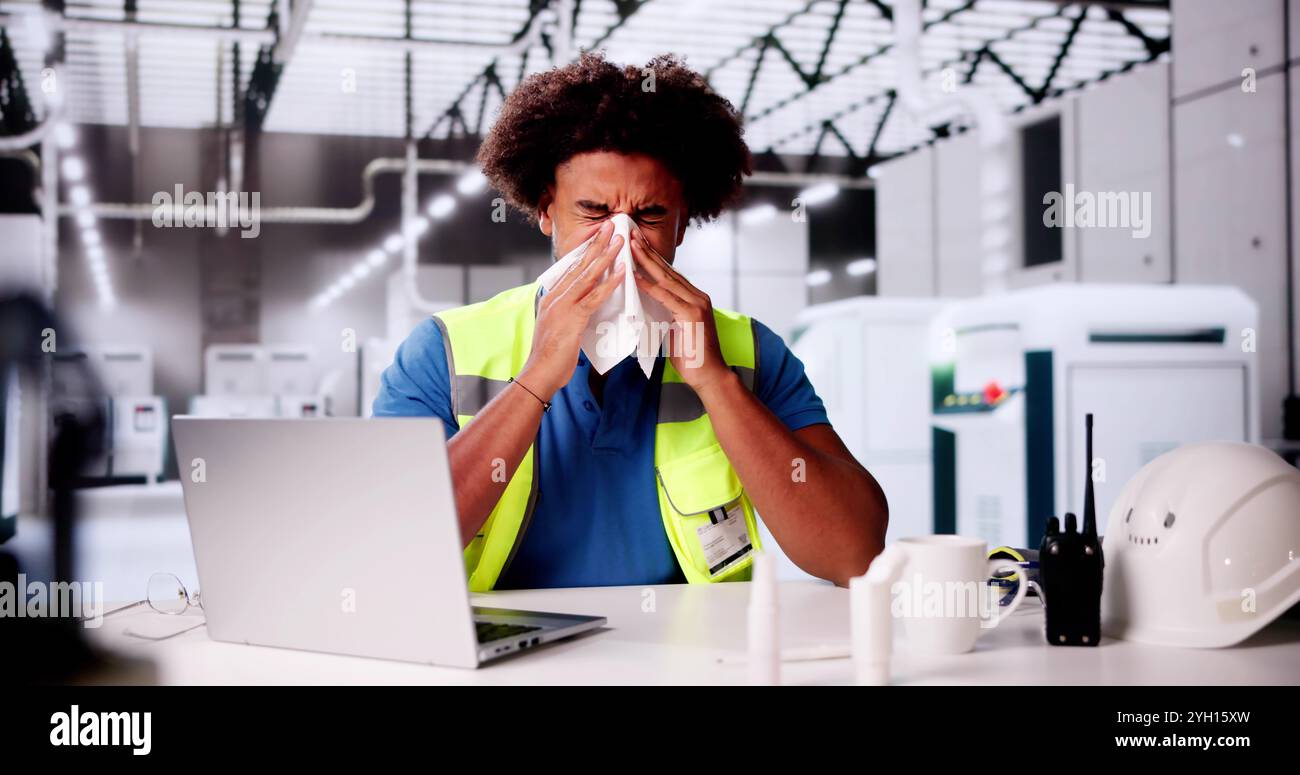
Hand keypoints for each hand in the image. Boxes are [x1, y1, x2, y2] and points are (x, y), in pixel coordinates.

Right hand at [518, 219, 624, 398]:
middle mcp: (556, 297)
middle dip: (596, 243)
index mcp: (552, 297)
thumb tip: (582, 305)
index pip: (571, 267)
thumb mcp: (557, 328)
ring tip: (619, 240)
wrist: (539, 374)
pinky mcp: (573, 319)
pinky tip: (622, 272)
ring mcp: (563, 306)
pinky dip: (609, 283)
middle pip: (579, 264)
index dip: (585, 249)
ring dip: (605, 256)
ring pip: (588, 275)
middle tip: (611, 225)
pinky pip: (595, 297)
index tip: (597, 234)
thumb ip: (568, 313)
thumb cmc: (550, 357)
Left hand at [629, 226, 732, 393]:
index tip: (638, 244)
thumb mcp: (675, 330)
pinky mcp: (692, 315)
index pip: (670, 274)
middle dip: (648, 252)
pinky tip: (636, 276)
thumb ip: (665, 315)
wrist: (710, 377)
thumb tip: (647, 307)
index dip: (653, 258)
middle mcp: (697, 297)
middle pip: (668, 270)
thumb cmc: (692, 358)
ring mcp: (696, 304)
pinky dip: (650, 286)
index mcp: (694, 299)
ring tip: (631, 246)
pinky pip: (666, 297)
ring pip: (666, 278)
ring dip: (647, 261)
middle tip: (632, 235)